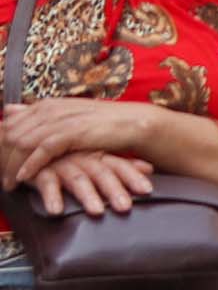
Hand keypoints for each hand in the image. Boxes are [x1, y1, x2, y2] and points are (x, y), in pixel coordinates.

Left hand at [0, 97, 151, 187]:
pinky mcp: (72, 131)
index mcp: (45, 105)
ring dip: (11, 166)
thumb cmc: (100, 124)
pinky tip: (24, 177)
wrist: (132, 123)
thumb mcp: (65, 116)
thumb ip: (37, 115)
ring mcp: (60, 119)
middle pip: (10, 134)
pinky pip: (42, 149)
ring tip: (9, 184)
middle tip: (1, 178)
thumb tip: (9, 110)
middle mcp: (49, 109)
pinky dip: (30, 165)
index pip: (9, 124)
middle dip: (1, 158)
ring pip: (22, 143)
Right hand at [24, 151, 152, 217]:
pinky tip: (56, 211)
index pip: (119, 166)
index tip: (148, 191)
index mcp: (98, 156)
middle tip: (125, 207)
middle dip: (114, 190)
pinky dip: (51, 197)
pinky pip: (46, 184)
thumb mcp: (95, 159)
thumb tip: (150, 168)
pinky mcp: (40, 171)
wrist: (30, 145)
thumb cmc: (68, 156)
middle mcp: (82, 159)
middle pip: (102, 173)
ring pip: (78, 179)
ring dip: (88, 196)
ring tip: (97, 212)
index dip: (133, 177)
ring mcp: (62, 164)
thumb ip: (121, 164)